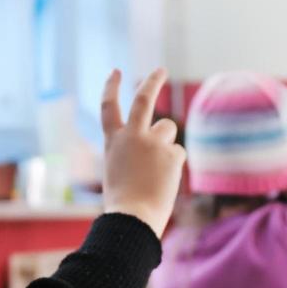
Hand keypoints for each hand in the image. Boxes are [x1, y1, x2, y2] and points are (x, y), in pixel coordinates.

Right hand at [101, 68, 186, 238]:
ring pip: (167, 128)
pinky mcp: (171, 153)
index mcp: (113, 142)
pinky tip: (164, 181)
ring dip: (166, 142)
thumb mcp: (118, 172)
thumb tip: (159, 147)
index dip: (111, 87)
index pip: (108, 107)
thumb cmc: (124, 204)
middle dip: (152, 81)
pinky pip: (178, 153)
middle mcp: (131, 136)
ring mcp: (152, 142)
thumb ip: (133, 153)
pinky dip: (173, 166)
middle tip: (160, 69)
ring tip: (157, 168)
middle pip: (143, 99)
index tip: (116, 72)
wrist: (133, 217)